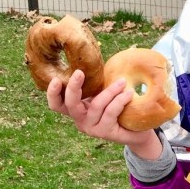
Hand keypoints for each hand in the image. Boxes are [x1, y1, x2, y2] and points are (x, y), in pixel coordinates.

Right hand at [46, 69, 161, 157]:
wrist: (137, 130)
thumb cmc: (119, 106)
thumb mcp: (103, 91)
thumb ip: (95, 81)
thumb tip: (93, 56)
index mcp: (76, 108)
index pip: (57, 104)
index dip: (52, 93)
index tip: (55, 79)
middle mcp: (80, 119)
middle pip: (70, 104)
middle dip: (73, 87)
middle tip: (79, 72)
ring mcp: (92, 127)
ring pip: (96, 105)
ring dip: (110, 91)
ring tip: (123, 81)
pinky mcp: (105, 132)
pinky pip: (110, 113)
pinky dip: (120, 100)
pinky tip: (129, 93)